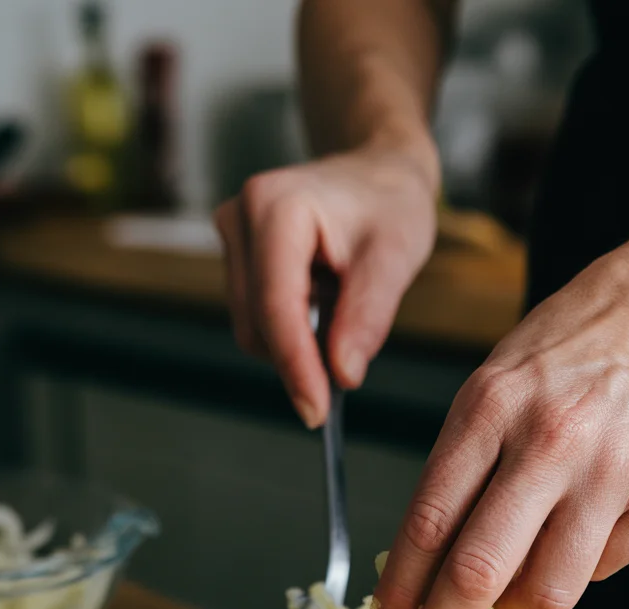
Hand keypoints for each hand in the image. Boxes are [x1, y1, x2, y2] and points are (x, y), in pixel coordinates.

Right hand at [214, 146, 437, 427]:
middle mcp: (240, 217)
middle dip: (300, 358)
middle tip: (350, 365)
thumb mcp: (396, 257)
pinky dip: (292, 331)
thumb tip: (342, 375)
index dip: (295, 365)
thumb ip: (368, 316)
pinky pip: (256, 318)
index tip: (316, 413)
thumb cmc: (390, 206)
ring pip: (252, 327)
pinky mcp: (236, 257)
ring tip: (342, 309)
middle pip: (258, 322)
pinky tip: (324, 305)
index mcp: (275, 206)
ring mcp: (232, 237)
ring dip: (298, 342)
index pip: (276, 305)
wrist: (377, 174)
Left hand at [370, 227, 628, 608]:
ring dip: (514, 608)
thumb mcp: (489, 391)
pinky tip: (581, 527)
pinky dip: (579, 567)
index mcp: (490, 407)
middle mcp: (551, 440)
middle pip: (480, 570)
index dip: (400, 590)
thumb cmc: (563, 358)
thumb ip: (459, 477)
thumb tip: (426, 576)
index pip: (429, 522)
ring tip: (511, 589)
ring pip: (548, 590)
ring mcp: (614, 470)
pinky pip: (604, 570)